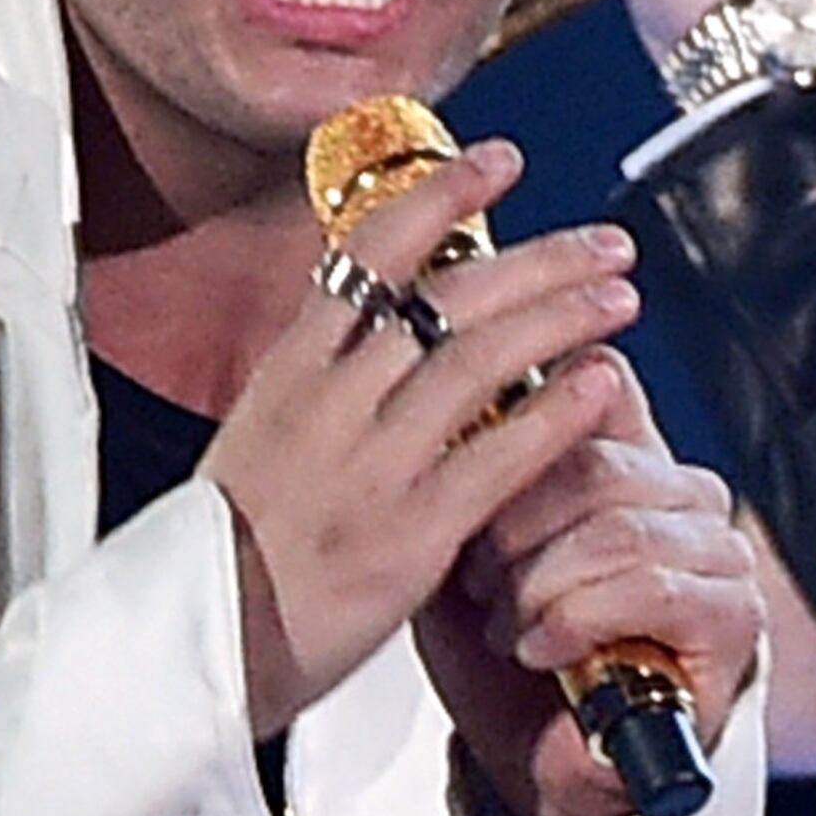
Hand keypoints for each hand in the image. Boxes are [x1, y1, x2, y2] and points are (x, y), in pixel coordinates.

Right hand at [204, 142, 639, 737]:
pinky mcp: (407, 536)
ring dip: (562, 315)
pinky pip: (497, 458)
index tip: (500, 163)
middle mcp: (328, 403)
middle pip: (446, 296)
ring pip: (478, 358)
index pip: (369, 252)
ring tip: (621, 295)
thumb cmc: (224, 561)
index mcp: (288, 373)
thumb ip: (317, 385)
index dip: (442, 195)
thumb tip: (374, 332)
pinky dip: (556, 412)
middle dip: (539, 257)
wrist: (195, 653)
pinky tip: (602, 382)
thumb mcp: (255, 444)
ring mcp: (369, 466)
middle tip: (604, 241)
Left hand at [419, 377, 761, 815]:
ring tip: (509, 625)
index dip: (523, 423)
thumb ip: (474, 470)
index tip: (470, 482)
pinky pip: (654, 586)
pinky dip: (580, 618)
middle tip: (481, 581)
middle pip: (599, 457)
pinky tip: (544, 649)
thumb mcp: (465, 550)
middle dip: (517, 526)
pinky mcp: (733, 619)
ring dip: (542, 582)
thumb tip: (456, 399)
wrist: (536, 771)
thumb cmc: (504, 663)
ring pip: (621, 523)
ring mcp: (718, 556)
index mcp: (630, 462)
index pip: (599, 384)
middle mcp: (685, 498)